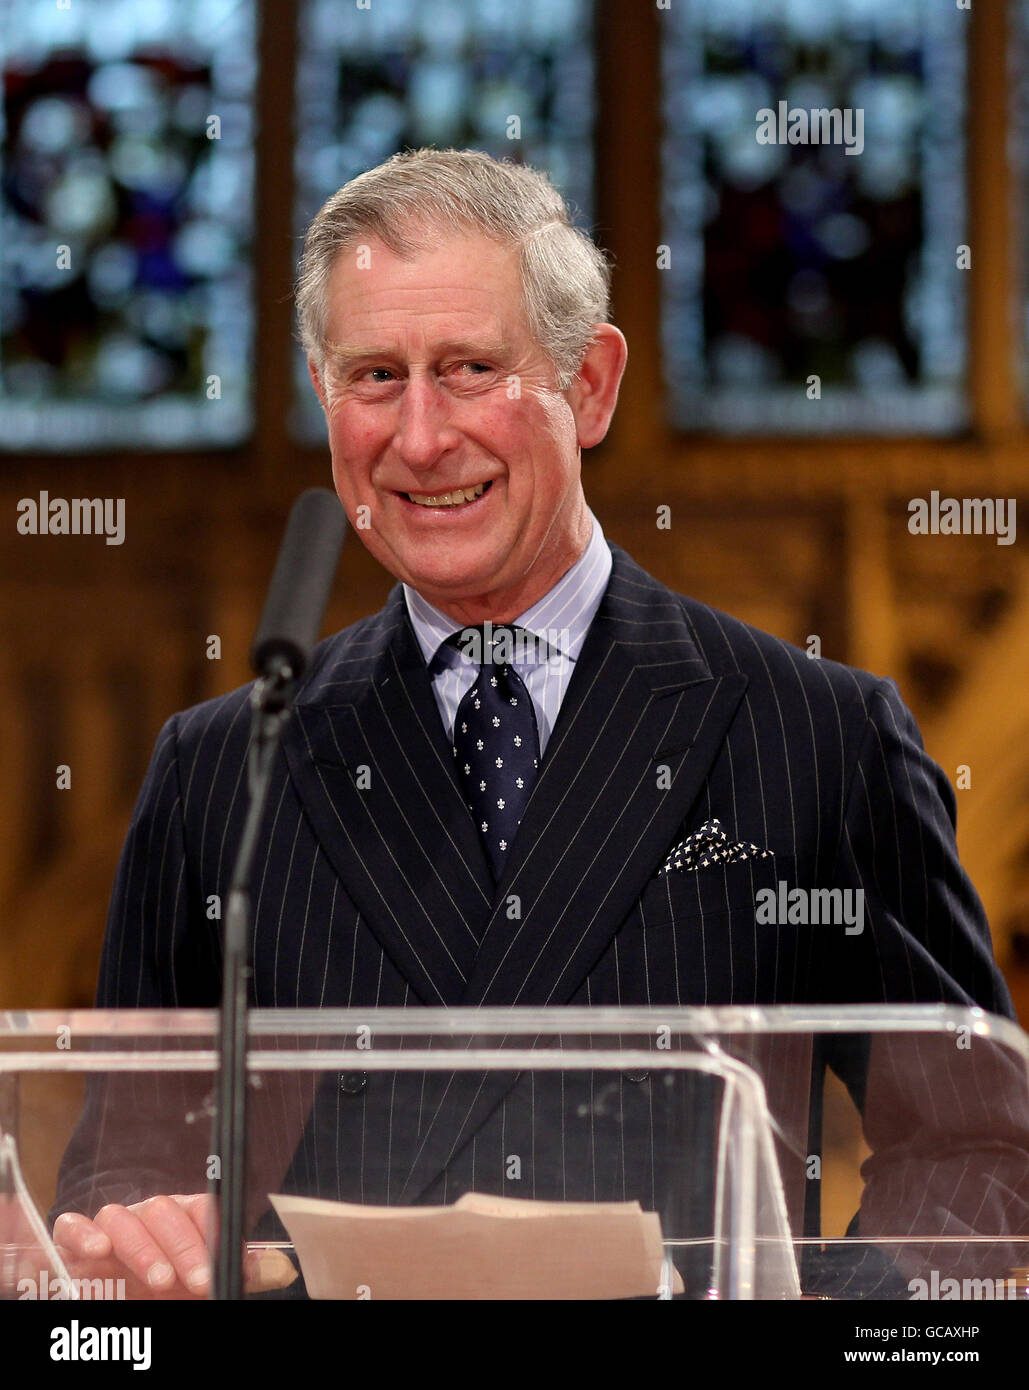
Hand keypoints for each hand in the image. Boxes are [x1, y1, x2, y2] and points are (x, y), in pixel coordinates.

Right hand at [53, 1193, 260, 1299]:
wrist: (111, 1298)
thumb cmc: (160, 1287)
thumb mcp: (198, 1284)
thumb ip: (235, 1272)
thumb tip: (282, 1268)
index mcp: (180, 1219)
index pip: (201, 1208)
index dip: (213, 1233)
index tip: (223, 1267)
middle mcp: (144, 1216)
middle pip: (164, 1210)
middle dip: (184, 1246)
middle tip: (196, 1281)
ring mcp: (107, 1227)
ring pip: (120, 1216)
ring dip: (142, 1246)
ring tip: (159, 1279)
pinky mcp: (71, 1243)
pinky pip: (70, 1225)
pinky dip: (82, 1232)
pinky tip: (98, 1250)